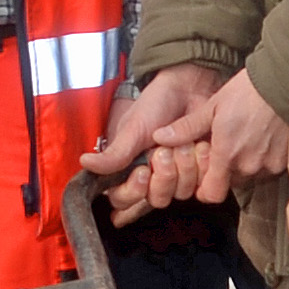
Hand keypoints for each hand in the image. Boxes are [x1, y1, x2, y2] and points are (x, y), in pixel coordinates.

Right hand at [89, 63, 222, 220]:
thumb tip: (85, 163)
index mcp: (128, 170)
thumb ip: (114, 153)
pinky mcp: (200, 172)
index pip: (123, 200)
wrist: (189, 88)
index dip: (133, 192)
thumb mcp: (132, 129)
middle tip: (164, 151)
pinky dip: (202, 164)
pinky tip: (199, 146)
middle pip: (156, 200)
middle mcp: (152, 178)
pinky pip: (203, 184)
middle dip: (163, 175)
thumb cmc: (156, 105)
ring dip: (184, 166)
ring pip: (181, 193)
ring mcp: (178, 176)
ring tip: (183, 143)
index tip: (142, 172)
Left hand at [181, 68, 288, 204]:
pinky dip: (262, 159)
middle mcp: (248, 165)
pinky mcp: (284, 161)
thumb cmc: (248, 91)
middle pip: (230, 184)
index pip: (211, 194)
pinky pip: (268, 168)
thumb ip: (187, 128)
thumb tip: (159, 137)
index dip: (205, 188)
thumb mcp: (212, 106)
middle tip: (225, 148)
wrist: (285, 82)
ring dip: (244, 165)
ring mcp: (269, 165)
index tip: (203, 175)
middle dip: (224, 171)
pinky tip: (260, 139)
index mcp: (226, 154)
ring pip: (250, 176)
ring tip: (244, 140)